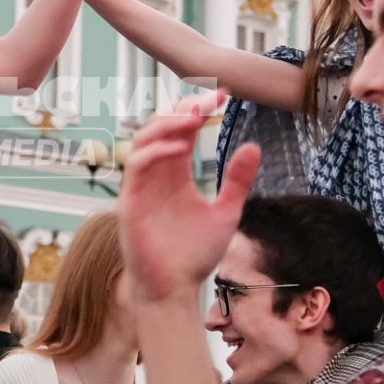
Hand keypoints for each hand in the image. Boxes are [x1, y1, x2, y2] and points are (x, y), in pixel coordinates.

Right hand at [117, 91, 259, 300]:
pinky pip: (136, 166)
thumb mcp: (225, 212)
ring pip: (143, 139)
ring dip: (166, 125)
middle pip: (160, 127)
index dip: (198, 108)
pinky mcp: (130, 201)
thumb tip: (252, 145)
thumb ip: (236, 181)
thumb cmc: (195, 255)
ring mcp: (141, 186)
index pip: (182, 130)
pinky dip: (155, 151)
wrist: (175, 288)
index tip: (223, 94)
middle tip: (208, 103)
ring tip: (193, 120)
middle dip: (182, 109)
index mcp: (175, 173)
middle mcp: (156, 174)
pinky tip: (179, 148)